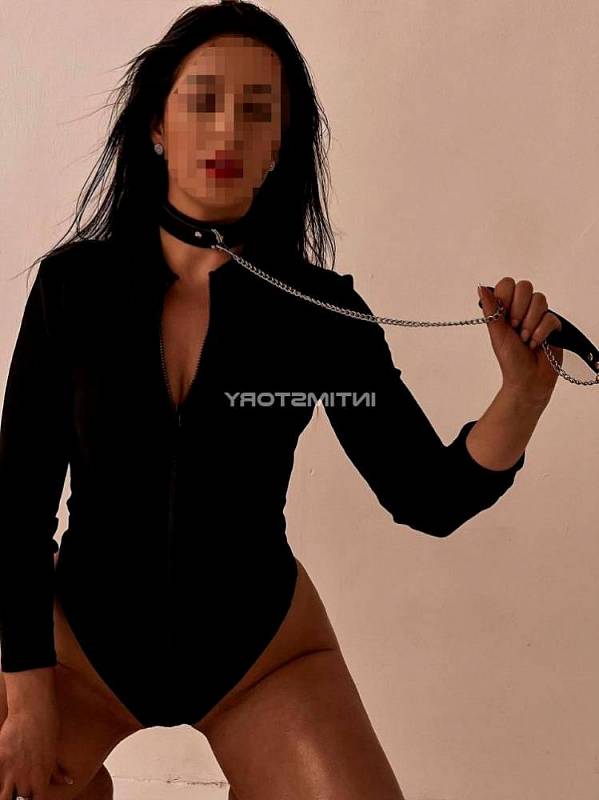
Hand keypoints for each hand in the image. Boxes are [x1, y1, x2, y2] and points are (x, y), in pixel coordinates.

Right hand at [0, 706, 74, 799]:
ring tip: (10, 785)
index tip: (32, 797)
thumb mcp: (54, 750)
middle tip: (21, 791)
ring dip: (7, 793)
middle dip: (21, 798)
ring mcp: (10, 769)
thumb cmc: (48, 726)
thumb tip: (69, 781)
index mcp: (41, 776)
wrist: (33, 708)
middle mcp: (25, 777)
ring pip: (4, 797)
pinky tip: (3, 773)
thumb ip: (56, 770)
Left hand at [478, 278, 562, 404]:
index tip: (503, 316)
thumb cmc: (510, 359)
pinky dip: (541, 333)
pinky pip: (551, 317)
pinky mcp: (553, 325)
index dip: (507, 297)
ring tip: (525, 339)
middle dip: (519, 310)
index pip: (508, 284)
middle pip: (526, 287)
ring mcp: (539, 316)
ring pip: (540, 300)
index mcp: (506, 309)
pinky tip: (535, 344)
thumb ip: (491, 309)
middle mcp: (523, 309)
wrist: (528, 380)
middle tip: (514, 327)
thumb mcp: (496, 333)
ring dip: (530, 323)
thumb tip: (480, 288)